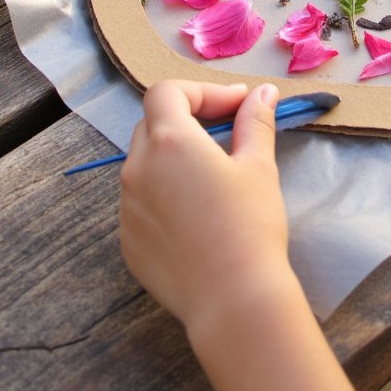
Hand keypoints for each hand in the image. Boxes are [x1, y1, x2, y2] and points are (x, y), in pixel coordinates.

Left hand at [119, 78, 287, 338]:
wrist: (233, 299)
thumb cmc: (250, 225)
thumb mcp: (258, 166)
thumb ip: (255, 122)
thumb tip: (262, 93)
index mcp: (169, 141)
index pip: (167, 93)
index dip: (201, 92)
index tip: (236, 105)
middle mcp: (137, 169)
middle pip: (152, 125)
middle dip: (188, 120)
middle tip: (228, 132)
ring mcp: (127, 208)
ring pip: (144, 166)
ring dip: (173, 160)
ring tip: (213, 178)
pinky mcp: (128, 242)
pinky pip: (141, 205)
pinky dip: (164, 197)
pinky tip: (197, 218)